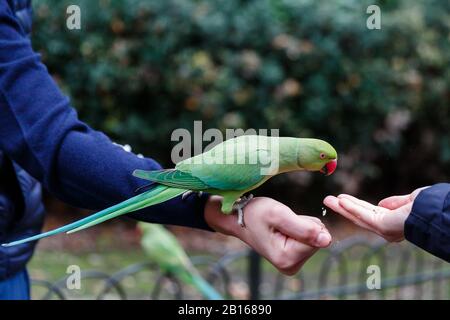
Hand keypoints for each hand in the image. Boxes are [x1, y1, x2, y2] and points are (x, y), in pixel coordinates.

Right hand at [205, 196, 331, 274]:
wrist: (238, 219)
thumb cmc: (255, 214)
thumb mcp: (279, 214)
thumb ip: (304, 228)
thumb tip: (328, 240)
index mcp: (286, 258)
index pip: (316, 237)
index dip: (303, 222)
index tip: (283, 221)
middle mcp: (290, 266)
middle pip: (317, 239)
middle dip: (303, 225)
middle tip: (281, 222)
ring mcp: (291, 264)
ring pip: (314, 238)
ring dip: (300, 226)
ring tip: (280, 225)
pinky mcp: (293, 258)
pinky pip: (309, 240)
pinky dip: (299, 229)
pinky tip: (283, 229)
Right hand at [323, 187, 427, 241]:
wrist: (434, 212)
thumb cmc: (427, 207)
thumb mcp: (408, 201)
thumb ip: (395, 202)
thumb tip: (382, 203)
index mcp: (391, 222)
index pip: (368, 213)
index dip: (354, 205)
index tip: (342, 199)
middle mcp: (385, 228)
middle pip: (359, 216)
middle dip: (343, 207)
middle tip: (328, 199)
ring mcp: (382, 229)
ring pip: (357, 216)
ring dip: (342, 207)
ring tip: (328, 199)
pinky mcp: (381, 226)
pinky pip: (362, 215)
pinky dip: (351, 207)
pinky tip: (340, 201)